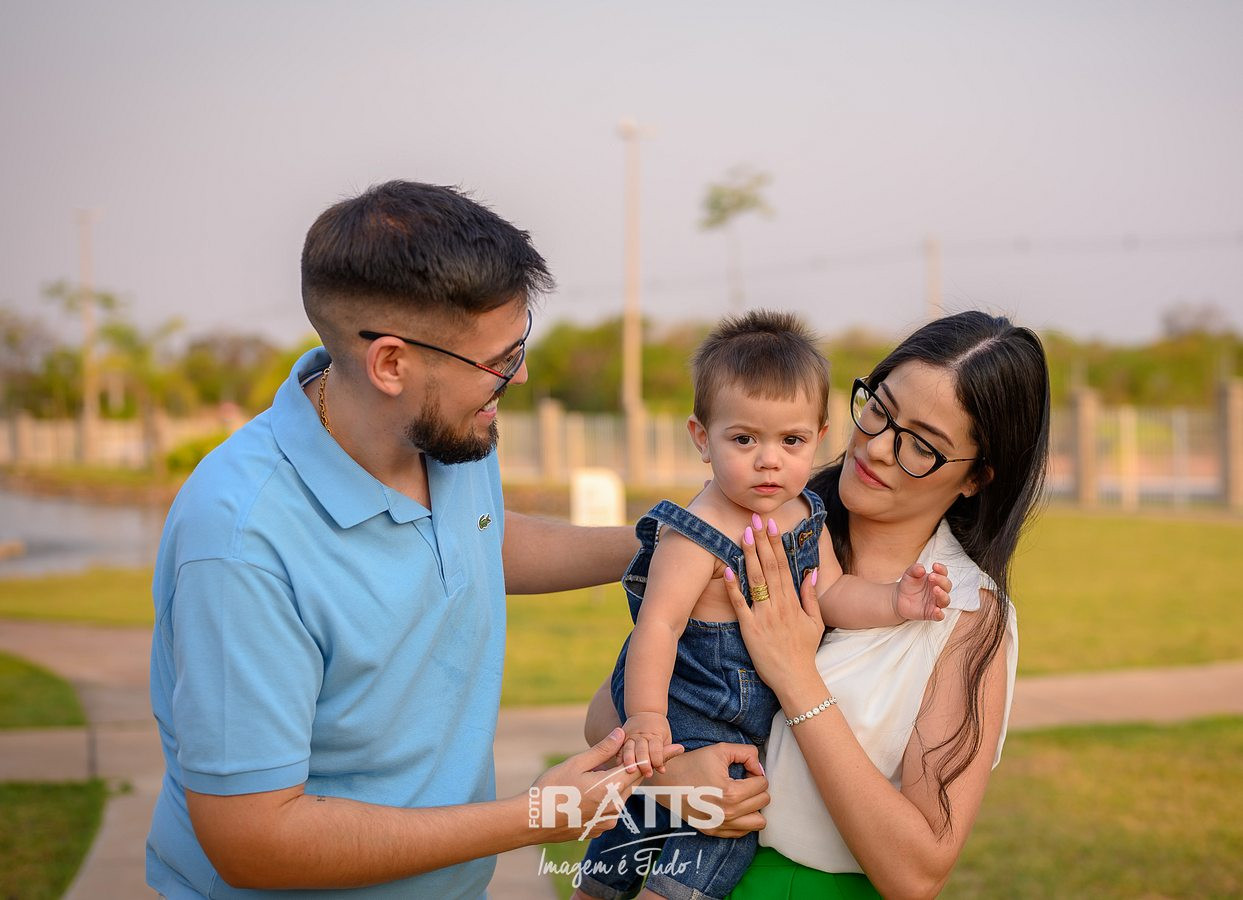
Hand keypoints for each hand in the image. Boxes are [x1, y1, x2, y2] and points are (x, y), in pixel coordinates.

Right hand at [528, 727, 681, 842]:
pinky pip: (609, 810)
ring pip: (619, 796)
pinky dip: (604, 800)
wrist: (530, 821)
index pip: (642, 767)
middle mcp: (614, 806)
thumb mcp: (576, 763)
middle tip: (629, 757)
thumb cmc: (551, 788)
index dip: (660, 756)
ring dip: (614, 785)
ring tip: (588, 780)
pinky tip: (583, 797)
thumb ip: (602, 750)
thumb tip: (622, 733)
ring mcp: (607, 821)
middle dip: (633, 769)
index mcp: (611, 787)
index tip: (679, 747)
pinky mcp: (597, 830)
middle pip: (631, 782)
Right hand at [620, 711, 672, 775]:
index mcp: (655, 735)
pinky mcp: (621, 738)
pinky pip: (619, 749)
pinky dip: (619, 758)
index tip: (659, 768)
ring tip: (631, 770)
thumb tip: (662, 770)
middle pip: (642, 749)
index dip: (658, 758)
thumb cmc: (658, 728)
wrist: (645, 712)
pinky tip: (618, 766)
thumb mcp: (666, 738)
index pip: (656, 748)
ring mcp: (630, 736)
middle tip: (647, 773)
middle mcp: (641, 735)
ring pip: (629, 749)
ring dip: (630, 760)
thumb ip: (664, 754)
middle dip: (644, 762)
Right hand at [645, 742, 768, 837]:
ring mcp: (721, 826)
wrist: (667, 781)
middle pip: (763, 802)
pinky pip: (742, 832)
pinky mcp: (714, 832)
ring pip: (758, 823)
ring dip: (754, 807)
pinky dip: (743, 820)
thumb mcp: (721, 750)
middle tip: (742, 782)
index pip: (762, 785)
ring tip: (742, 796)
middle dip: (756, 789)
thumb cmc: (693, 764)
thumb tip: (759, 769)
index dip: (755, 773)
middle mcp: (727, 814)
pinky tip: (733, 807)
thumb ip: (747, 753)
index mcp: (731, 794)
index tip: (743, 771)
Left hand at [723, 514, 824, 688]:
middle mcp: (779, 605)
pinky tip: (727, 570)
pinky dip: (733, 588)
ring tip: (742, 535)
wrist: (795, 678)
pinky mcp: (750, 629)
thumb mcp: (815, 621)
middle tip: (754, 520)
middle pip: (769, 567)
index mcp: (793, 601)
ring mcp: (763, 616)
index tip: (771, 525)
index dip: (776, 544)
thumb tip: (812, 571)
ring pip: (755, 581)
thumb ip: (810, 595)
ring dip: (749, 556)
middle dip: (761, 542)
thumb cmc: (804, 650)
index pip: (783, 566)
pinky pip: (740, 605)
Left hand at [893, 562, 950, 621]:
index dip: (941, 569)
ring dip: (943, 595)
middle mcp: (938, 590)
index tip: (935, 566)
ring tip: (935, 589)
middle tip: (931, 577)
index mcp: (935, 579)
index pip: (943, 573)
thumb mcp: (909, 574)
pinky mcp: (931, 613)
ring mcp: (935, 602)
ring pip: (946, 600)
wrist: (898, 598)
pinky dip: (939, 614)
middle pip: (947, 586)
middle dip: (941, 580)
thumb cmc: (908, 584)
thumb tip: (922, 568)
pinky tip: (936, 610)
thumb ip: (915, 569)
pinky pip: (939, 616)